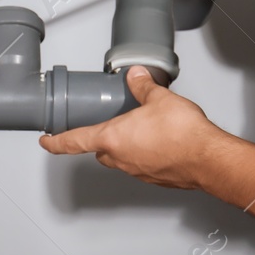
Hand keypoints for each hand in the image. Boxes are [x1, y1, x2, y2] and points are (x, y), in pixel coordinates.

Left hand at [38, 66, 254, 244]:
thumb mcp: (159, 98)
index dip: (56, 141)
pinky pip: (141, 164)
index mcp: (113, 138)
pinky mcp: (155, 178)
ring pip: (121, 158)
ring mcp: (137, 171)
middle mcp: (121, 159)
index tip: (45, 141)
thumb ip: (143, 86)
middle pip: (100, 150)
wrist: (209, 159)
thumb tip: (137, 76)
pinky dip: (144, 153)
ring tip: (140, 128)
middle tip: (106, 124)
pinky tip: (159, 141)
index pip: (74, 141)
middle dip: (101, 138)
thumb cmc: (183, 134)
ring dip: (125, 145)